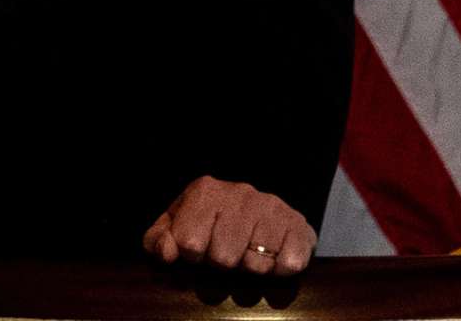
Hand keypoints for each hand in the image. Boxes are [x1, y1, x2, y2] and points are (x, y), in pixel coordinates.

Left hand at [142, 177, 313, 274]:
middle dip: (222, 263)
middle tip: (228, 252)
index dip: (193, 255)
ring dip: (250, 267)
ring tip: (248, 253)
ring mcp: (272, 208)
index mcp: (206, 192)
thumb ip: (160, 239)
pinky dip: (280, 269)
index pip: (189, 243)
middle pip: (223, 258)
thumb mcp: (178, 224)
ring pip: (255, 264)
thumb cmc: (212, 221)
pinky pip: (290, 265)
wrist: (258, 208)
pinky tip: (273, 257)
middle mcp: (241, 195)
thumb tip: (166, 253)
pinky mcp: (299, 226)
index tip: (200, 249)